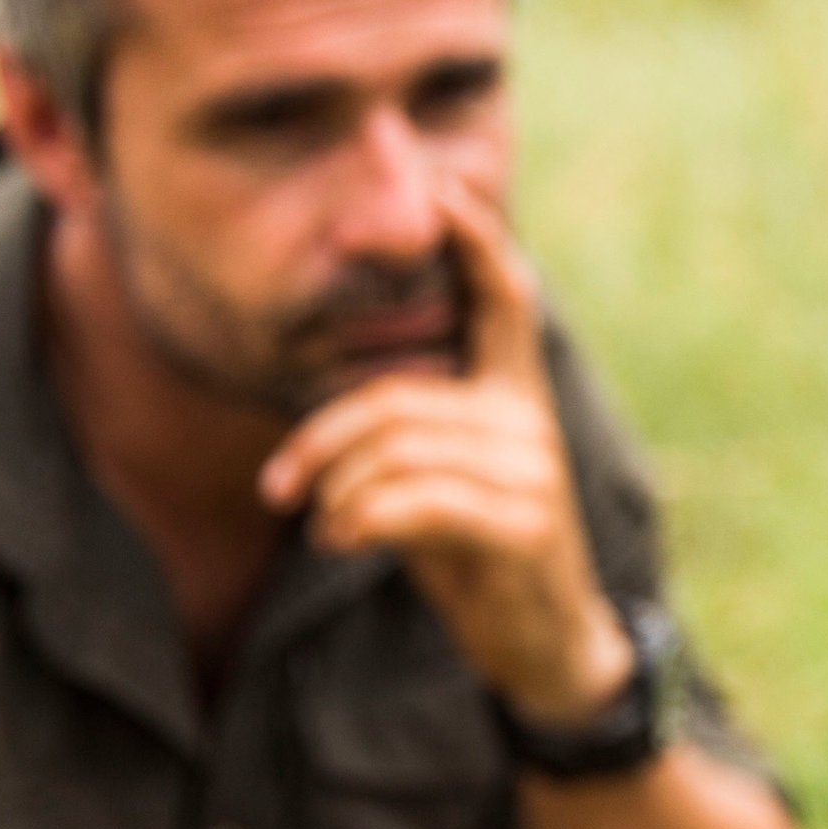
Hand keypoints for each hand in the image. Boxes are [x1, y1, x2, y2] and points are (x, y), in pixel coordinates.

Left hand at [258, 183, 631, 723]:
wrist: (547, 645)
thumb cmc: (481, 557)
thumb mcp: (443, 482)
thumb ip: (411, 432)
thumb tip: (335, 409)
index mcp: (514, 396)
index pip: (503, 297)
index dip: (473, 237)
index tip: (440, 183)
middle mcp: (527, 422)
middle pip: (394, 400)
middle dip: (320, 443)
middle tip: (279, 488)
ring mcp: (531, 471)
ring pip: (393, 452)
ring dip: (337, 495)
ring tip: (328, 528)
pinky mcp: (520, 525)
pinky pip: (410, 501)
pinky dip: (358, 521)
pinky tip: (343, 542)